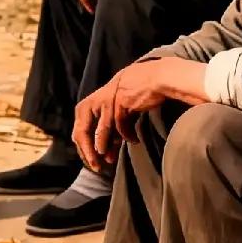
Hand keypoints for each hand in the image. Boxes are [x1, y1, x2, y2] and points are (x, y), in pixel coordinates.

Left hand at [72, 58, 207, 169]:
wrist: (159, 77)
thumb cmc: (144, 93)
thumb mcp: (123, 108)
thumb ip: (114, 127)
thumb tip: (107, 151)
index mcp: (95, 99)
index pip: (81, 125)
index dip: (84, 145)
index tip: (92, 159)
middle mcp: (99, 98)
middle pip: (84, 128)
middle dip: (88, 149)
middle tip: (96, 165)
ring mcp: (110, 99)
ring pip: (102, 129)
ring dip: (104, 146)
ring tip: (108, 159)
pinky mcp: (122, 101)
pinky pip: (121, 125)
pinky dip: (127, 136)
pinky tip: (134, 141)